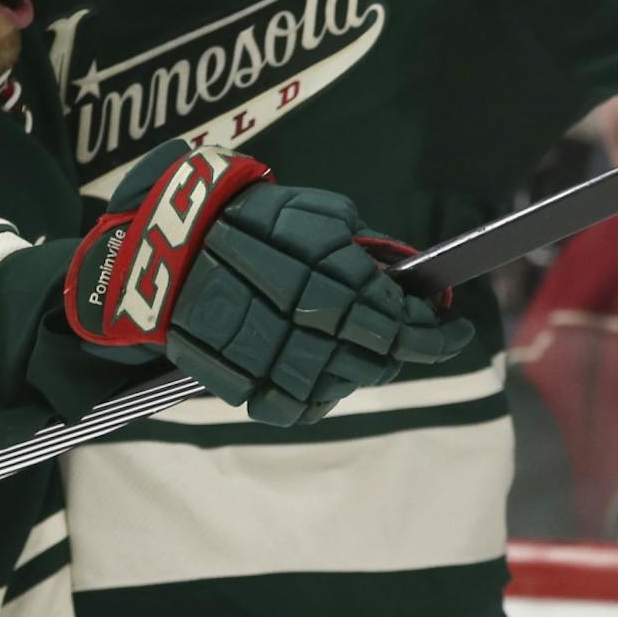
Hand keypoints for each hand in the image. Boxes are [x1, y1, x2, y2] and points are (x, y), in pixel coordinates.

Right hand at [68, 141, 474, 425]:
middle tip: (416, 339)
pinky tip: (323, 379)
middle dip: (404, 351)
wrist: (160, 247)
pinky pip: (290, 405)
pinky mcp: (236, 381)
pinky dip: (315, 399)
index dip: (433, 331)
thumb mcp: (313, 211)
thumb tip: (402, 271)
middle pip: (374, 356)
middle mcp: (301, 322)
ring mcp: (268, 356)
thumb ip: (360, 243)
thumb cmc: (245, 216)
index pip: (396, 319)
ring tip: (367, 354)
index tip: (456, 329)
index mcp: (326, 275)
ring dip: (363, 373)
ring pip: (338, 386)